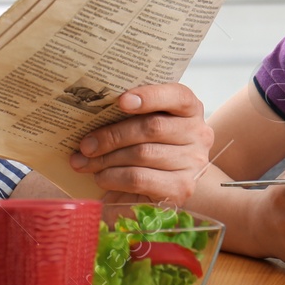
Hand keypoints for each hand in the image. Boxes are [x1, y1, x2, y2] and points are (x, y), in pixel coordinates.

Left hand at [67, 83, 214, 204]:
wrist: (170, 182)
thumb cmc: (151, 145)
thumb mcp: (146, 123)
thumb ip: (130, 113)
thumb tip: (90, 114)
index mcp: (190, 108)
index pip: (177, 96)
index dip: (149, 96)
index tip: (121, 101)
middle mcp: (199, 134)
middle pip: (151, 127)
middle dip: (112, 135)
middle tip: (85, 144)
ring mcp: (193, 163)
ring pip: (142, 154)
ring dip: (107, 159)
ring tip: (85, 162)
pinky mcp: (181, 188)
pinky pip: (140, 178)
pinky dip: (114, 177)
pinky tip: (101, 177)